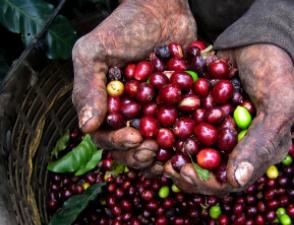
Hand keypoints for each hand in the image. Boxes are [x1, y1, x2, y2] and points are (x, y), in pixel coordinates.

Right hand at [72, 0, 195, 173]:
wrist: (163, 10)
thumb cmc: (125, 26)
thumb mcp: (95, 51)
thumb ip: (87, 86)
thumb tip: (87, 126)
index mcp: (105, 105)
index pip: (105, 136)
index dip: (118, 143)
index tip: (135, 138)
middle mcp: (129, 113)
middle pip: (130, 148)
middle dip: (140, 155)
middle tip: (153, 150)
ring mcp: (154, 112)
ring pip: (155, 147)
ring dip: (161, 157)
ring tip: (170, 155)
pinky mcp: (177, 108)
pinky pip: (180, 131)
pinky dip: (183, 143)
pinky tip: (190, 145)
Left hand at [164, 44, 293, 194]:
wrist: (259, 37)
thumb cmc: (275, 71)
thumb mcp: (277, 105)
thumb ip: (260, 143)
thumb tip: (236, 182)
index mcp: (259, 151)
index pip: (231, 181)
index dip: (205, 182)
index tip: (183, 171)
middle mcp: (237, 145)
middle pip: (207, 172)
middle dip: (185, 171)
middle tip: (165, 164)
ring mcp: (218, 129)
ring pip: (192, 153)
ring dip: (173, 154)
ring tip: (157, 148)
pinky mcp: (203, 113)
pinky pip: (184, 127)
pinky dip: (169, 128)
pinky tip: (156, 125)